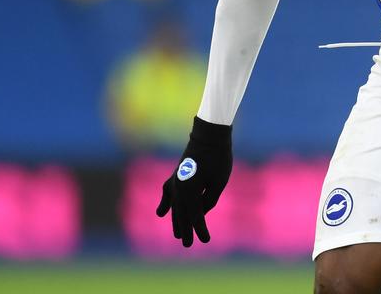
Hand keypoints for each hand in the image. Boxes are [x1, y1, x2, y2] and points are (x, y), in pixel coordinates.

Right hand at [156, 117, 232, 246]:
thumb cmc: (218, 158)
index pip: (195, 215)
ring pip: (174, 205)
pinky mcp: (177, 174)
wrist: (209, 135)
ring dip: (175, 220)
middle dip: (185, 229)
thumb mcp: (219, 182)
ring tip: (177, 234)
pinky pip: (168, 192)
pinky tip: (161, 213)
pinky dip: (165, 203)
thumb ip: (209, 200)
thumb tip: (201, 212)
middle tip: (187, 244)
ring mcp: (175, 180)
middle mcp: (178, 188)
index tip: (205, 241)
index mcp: (190, 191)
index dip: (200, 229)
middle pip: (182, 213)